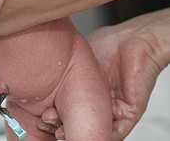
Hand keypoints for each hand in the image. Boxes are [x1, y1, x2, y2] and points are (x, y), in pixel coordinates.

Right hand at [37, 10, 169, 139]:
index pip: (68, 111)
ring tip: (60, 131)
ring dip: (74, 133)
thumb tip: (39, 77)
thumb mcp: (75, 59)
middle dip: (59, 127)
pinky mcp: (128, 113)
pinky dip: (100, 137)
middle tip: (46, 119)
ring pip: (94, 131)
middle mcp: (99, 103)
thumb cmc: (107, 44)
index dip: (54, 115)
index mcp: (85, 92)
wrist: (132, 40)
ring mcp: (113, 110)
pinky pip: (116, 133)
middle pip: (77, 122)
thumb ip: (62, 71)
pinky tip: (82, 134)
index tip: (41, 114)